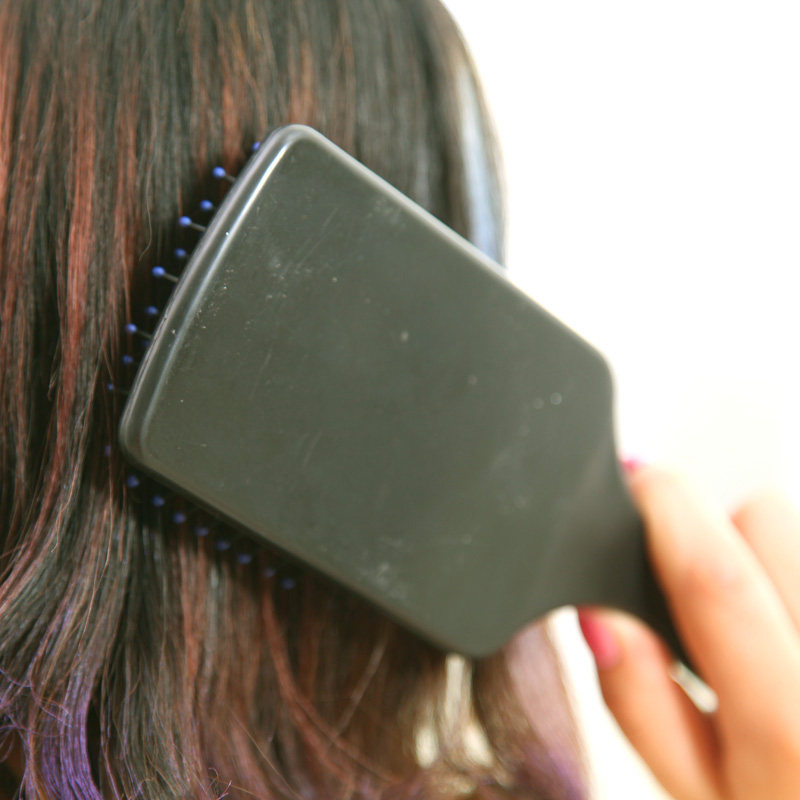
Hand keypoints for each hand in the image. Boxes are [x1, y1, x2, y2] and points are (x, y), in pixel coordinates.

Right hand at [577, 465, 799, 799]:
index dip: (664, 509)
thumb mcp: (694, 790)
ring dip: (761, 553)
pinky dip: (786, 575)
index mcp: (786, 730)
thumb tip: (598, 610)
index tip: (634, 479)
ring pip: (793, 529)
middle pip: (769, 520)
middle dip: (715, 524)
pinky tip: (783, 629)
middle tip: (695, 581)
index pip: (716, 582)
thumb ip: (638, 701)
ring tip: (754, 620)